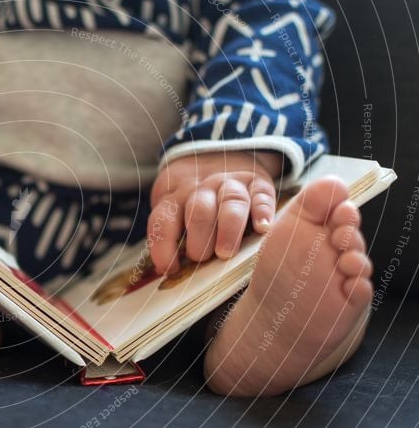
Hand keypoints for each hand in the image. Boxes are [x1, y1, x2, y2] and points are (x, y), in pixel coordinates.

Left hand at [147, 151, 282, 273]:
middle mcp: (203, 188)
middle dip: (199, 240)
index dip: (163, 246)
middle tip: (202, 260)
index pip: (163, 220)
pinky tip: (263, 229)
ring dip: (228, 229)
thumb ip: (171, 237)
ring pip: (231, 202)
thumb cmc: (193, 199)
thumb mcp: (173, 209)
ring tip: (226, 253)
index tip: (169, 269)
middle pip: (199, 211)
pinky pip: (262, 195)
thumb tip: (163, 273)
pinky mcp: (258, 183)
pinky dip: (262, 212)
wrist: (218, 154)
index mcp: (175, 197)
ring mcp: (231, 183)